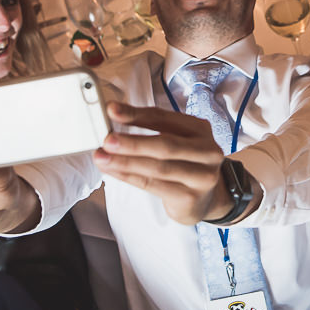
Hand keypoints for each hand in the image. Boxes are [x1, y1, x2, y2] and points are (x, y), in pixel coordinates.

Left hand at [94, 103, 244, 224]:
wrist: (204, 199)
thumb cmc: (183, 164)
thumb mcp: (175, 140)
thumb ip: (150, 128)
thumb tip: (115, 114)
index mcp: (200, 129)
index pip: (165, 118)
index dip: (137, 114)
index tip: (112, 110)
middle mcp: (207, 151)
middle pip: (166, 145)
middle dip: (133, 143)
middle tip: (107, 140)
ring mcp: (202, 176)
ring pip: (158, 168)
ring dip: (126, 162)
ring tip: (103, 158)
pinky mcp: (191, 198)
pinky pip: (153, 186)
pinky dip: (130, 177)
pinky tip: (114, 171)